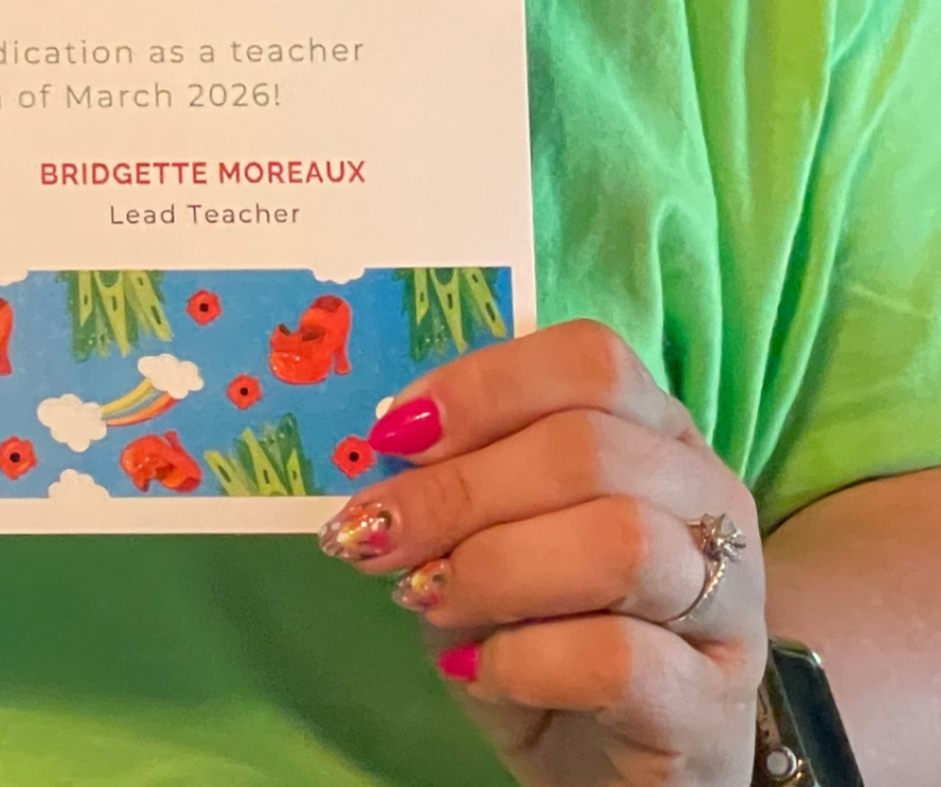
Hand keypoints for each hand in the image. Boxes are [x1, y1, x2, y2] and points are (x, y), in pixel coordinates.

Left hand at [317, 319, 762, 786]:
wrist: (607, 773)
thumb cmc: (546, 637)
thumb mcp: (487, 545)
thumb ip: (456, 487)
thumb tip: (389, 447)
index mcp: (659, 435)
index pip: (591, 362)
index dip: (484, 386)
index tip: (393, 435)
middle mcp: (712, 500)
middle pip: (592, 448)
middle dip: (462, 487)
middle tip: (378, 533)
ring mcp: (730, 607)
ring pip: (620, 542)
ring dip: (494, 567)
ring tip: (426, 599)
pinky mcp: (716, 710)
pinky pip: (619, 658)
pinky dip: (527, 659)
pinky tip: (483, 673)